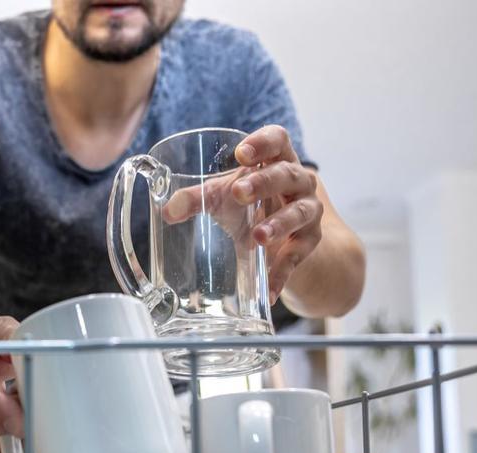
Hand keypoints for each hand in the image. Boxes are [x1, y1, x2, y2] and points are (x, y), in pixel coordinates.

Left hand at [162, 125, 322, 304]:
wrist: (284, 239)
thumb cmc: (250, 206)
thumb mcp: (223, 198)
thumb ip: (197, 199)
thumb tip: (167, 211)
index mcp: (277, 160)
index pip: (278, 139)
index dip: (263, 142)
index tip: (242, 153)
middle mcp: (298, 182)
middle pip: (287, 174)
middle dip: (263, 183)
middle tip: (238, 193)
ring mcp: (308, 211)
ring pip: (299, 212)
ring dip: (279, 224)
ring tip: (257, 237)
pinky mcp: (308, 242)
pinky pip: (298, 256)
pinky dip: (282, 272)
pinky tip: (268, 289)